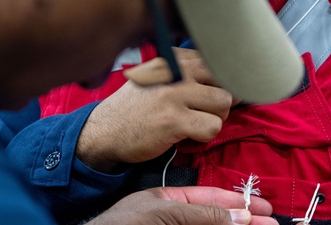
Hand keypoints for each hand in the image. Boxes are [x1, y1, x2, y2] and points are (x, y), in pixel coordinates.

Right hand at [76, 49, 234, 171]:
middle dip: (219, 105)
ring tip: (193, 126)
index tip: (207, 98)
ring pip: (224, 104)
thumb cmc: (134, 107)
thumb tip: (225, 82)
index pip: (216, 64)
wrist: (105, 131)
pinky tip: (187, 138)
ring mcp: (174, 95)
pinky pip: (212, 127)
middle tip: (201, 115)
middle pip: (225, 84)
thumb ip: (186, 74)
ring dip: (213, 120)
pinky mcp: (174, 120)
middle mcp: (176, 72)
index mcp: (173, 60)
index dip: (218, 85)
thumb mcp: (156, 79)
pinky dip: (204, 137)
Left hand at [85, 186, 278, 224]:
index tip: (259, 205)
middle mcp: (176, 217)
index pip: (209, 196)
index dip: (235, 200)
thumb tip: (238, 215)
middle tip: (269, 221)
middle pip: (216, 216)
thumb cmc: (124, 224)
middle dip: (242, 218)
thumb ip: (201, 213)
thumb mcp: (163, 212)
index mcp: (169, 200)